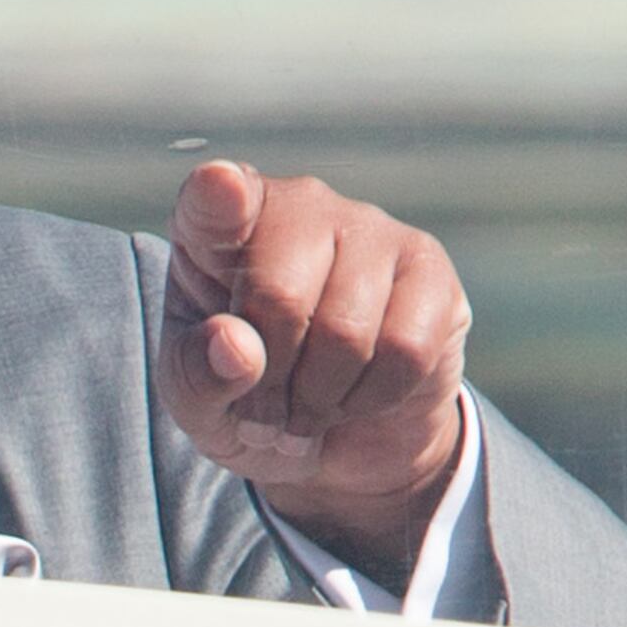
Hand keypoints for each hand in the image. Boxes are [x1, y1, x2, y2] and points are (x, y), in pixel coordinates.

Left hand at [160, 156, 471, 579]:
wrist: (336, 438)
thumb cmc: (250, 398)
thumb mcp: (199, 403)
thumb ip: (198, 375)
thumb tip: (236, 348)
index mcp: (220, 228)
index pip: (214, 198)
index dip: (218, 195)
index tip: (220, 188)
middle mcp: (300, 206)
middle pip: (280, 297)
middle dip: (270, 384)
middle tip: (266, 415)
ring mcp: (371, 227)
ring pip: (345, 332)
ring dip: (320, 401)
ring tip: (308, 409)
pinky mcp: (428, 268)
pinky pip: (404, 350)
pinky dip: (373, 399)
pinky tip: (358, 395)